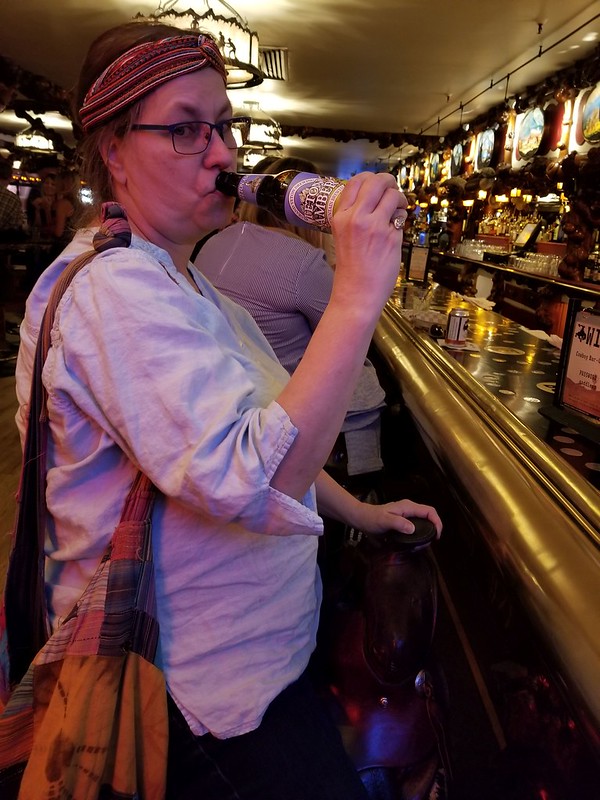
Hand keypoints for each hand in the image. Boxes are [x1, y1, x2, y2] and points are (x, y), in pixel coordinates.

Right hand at [330, 172, 406, 313]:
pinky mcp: (390, 237)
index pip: (356, 182)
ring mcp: (374, 226)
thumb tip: (376, 197)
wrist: (356, 294)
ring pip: (392, 196)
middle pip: (376, 182)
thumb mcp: (343, 235)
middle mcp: (355, 217)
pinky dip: (401, 219)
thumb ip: (355, 215)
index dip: (370, 179)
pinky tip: (396, 230)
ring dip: (399, 200)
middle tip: (393, 191)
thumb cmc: (351, 269)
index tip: (377, 186)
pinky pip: (400, 217)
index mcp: (340, 216)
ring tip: (398, 211)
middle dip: (389, 182)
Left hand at [351, 498, 441, 537]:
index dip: (437, 522)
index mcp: (408, 507)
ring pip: (423, 522)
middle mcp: (409, 510)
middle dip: (433, 529)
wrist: (362, 519)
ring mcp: (406, 516)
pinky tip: (415, 543)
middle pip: (429, 517)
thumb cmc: (372, 518)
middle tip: (429, 543)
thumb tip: (412, 529)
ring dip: (427, 533)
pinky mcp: (403, 522)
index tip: (436, 536)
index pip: (429, 511)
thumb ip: (398, 523)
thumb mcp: (384, 521)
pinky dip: (419, 535)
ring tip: (423, 545)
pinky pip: (416, 527)